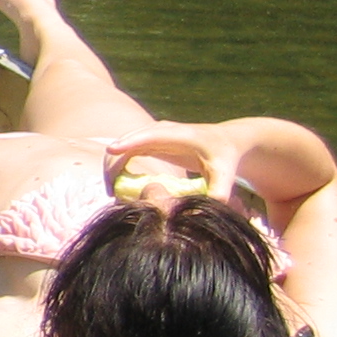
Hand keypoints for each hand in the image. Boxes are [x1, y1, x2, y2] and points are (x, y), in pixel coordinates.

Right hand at [104, 120, 246, 203]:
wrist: (225, 140)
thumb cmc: (225, 156)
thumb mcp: (225, 173)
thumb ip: (220, 189)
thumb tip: (212, 206)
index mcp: (180, 135)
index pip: (150, 136)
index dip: (130, 142)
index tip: (111, 150)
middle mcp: (162, 130)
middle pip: (128, 141)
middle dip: (114, 163)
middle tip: (111, 191)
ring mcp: (153, 134)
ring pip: (123, 145)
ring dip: (112, 165)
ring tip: (112, 191)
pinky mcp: (149, 141)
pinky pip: (126, 150)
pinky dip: (118, 165)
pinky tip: (117, 183)